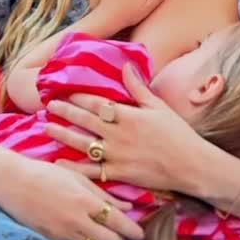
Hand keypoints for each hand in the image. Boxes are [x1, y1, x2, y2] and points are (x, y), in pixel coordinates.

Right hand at [0, 157, 144, 239]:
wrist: (13, 183)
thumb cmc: (46, 173)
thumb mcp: (76, 178)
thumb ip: (102, 194)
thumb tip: (127, 207)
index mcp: (85, 201)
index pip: (118, 223)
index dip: (132, 231)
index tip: (141, 234)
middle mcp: (77, 221)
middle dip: (120, 239)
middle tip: (124, 234)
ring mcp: (64, 233)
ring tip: (103, 231)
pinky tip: (84, 233)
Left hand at [45, 64, 203, 193]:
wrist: (191, 165)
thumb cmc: (178, 134)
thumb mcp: (159, 106)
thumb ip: (138, 87)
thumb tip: (126, 65)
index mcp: (128, 115)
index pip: (97, 103)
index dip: (79, 97)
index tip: (65, 92)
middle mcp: (118, 134)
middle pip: (85, 120)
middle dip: (65, 112)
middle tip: (49, 106)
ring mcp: (117, 155)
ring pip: (83, 144)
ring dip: (63, 136)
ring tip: (47, 129)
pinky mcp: (119, 174)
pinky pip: (92, 171)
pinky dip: (75, 168)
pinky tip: (60, 164)